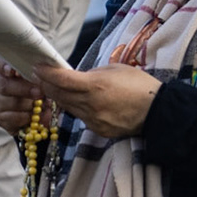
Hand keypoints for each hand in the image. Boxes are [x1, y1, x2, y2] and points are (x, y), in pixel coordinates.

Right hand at [0, 56, 50, 137]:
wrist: (47, 113)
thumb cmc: (45, 91)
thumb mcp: (47, 79)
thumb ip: (43, 74)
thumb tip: (42, 73)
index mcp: (9, 69)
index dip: (1, 66)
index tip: (12, 71)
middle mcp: (0, 82)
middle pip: (1, 83)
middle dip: (22, 89)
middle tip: (39, 93)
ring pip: (5, 101)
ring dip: (26, 105)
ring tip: (41, 107)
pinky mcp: (0, 116)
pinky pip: (8, 117)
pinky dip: (24, 117)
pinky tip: (33, 116)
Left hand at [31, 61, 161, 139]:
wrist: (159, 112)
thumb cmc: (139, 85)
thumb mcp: (114, 70)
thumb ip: (92, 73)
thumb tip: (76, 77)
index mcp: (94, 86)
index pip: (60, 79)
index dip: (46, 73)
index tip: (37, 67)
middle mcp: (90, 104)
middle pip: (58, 94)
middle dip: (47, 84)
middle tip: (41, 76)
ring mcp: (93, 119)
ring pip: (66, 107)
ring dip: (60, 97)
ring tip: (58, 88)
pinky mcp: (97, 130)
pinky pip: (80, 117)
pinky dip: (76, 108)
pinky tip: (79, 101)